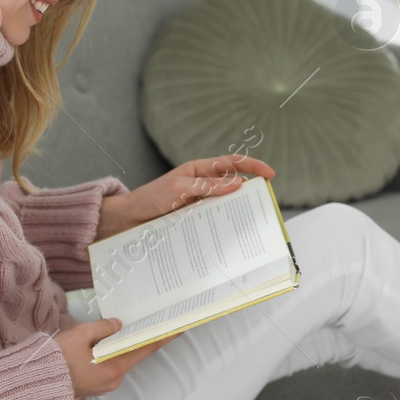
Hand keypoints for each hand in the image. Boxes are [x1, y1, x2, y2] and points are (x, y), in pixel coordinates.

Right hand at [56, 318, 180, 397]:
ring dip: (123, 345)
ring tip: (129, 327)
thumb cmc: (54, 362)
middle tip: (151, 321)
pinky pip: (108, 366)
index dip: (162, 337)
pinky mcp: (94, 385)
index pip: (145, 349)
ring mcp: (103, 385)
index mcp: (114, 368)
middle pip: (132, 354)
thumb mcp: (79, 335)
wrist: (33, 386)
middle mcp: (113, 380)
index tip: (178, 328)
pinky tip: (108, 341)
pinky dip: (111, 353)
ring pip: (119, 360)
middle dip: (141, 337)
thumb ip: (102, 328)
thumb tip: (117, 324)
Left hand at [96, 154, 275, 239]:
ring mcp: (199, 202)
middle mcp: (202, 184)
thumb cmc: (150, 198)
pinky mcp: (195, 218)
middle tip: (265, 205)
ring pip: (226, 204)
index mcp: (199, 169)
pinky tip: (232, 236)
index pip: (232, 163)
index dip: (253, 166)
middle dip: (251, 192)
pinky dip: (225, 225)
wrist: (128, 219)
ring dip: (238, 211)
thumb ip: (207, 186)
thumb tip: (238, 183)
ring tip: (251, 223)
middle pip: (233, 185)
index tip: (270, 174)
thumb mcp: (179, 190)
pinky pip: (215, 219)